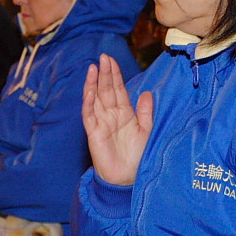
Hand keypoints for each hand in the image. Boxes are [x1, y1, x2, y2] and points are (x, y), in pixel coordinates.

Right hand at [81, 54, 151, 185]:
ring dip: (93, 83)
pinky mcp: (94, 133)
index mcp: (124, 112)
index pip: (118, 89)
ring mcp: (101, 122)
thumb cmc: (137, 156)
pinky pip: (89, 115)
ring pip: (95, 99)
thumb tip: (147, 93)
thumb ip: (146, 112)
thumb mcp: (146, 131)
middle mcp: (110, 115)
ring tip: (92, 68)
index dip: (115, 75)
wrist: (127, 177)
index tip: (112, 60)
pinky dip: (88, 103)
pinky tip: (89, 91)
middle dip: (104, 74)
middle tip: (102, 57)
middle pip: (105, 90)